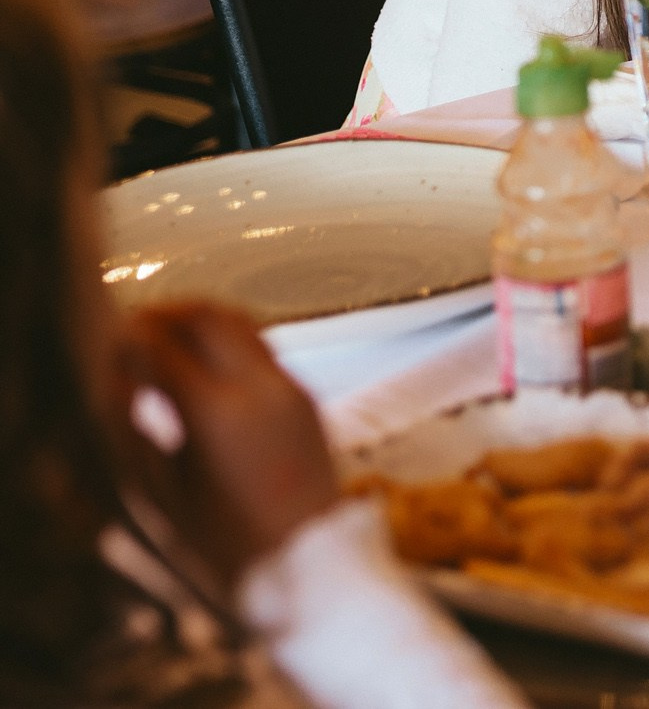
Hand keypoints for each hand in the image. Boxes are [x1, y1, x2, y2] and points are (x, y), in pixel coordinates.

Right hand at [122, 303, 340, 583]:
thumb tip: (124, 382)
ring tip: (171, 336)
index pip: (165, 347)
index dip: (132, 337)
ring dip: (203, 320)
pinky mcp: (307, 397)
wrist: (310, 561)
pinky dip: (230, 341)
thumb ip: (140, 431)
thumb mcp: (164, 494)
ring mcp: (290, 388)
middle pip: (209, 317)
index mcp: (218, 412)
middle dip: (168, 314)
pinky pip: (264, 350)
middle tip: (138, 326)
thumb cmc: (227, 542)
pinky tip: (208, 364)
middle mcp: (260, 388)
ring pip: (243, 324)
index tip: (112, 339)